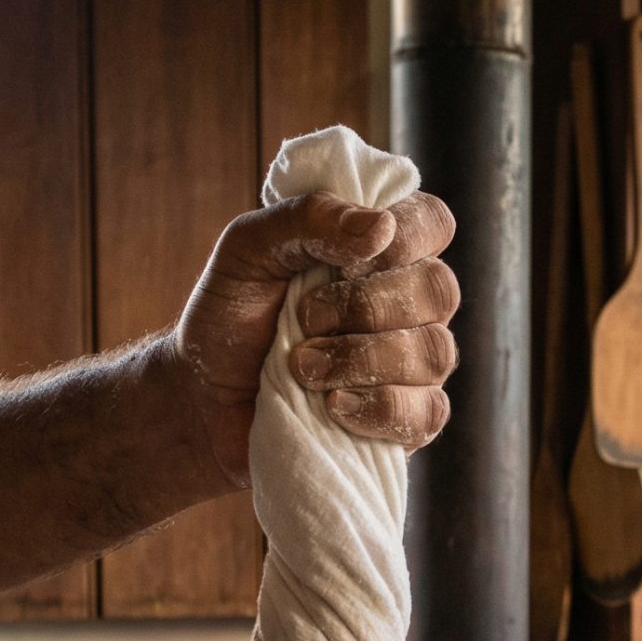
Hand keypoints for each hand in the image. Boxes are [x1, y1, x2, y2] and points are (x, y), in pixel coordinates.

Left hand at [174, 190, 461, 483]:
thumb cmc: (230, 317)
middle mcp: (410, 304)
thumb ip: (308, 218)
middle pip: (439, 290)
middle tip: (304, 319)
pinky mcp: (407, 421)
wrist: (202, 400)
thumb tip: (382, 226)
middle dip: (364, 306)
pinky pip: (428, 414)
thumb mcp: (249, 249)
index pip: (433, 223)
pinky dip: (378, 409)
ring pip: (434, 354)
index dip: (405, 236)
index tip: (347, 260)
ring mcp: (414, 365)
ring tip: (301, 368)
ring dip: (359, 359)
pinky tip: (332, 407)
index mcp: (380, 251)